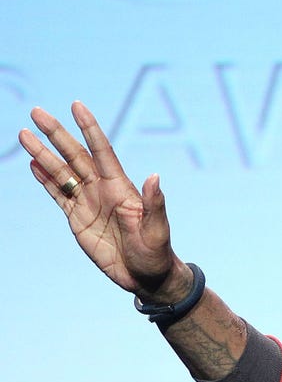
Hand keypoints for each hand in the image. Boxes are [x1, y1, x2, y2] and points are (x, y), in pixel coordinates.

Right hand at [19, 101, 189, 302]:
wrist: (145, 276)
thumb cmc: (156, 252)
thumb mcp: (157, 229)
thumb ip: (154, 204)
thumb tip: (155, 177)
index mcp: (121, 187)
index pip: (101, 151)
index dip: (89, 128)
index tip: (76, 105)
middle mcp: (102, 189)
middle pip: (75, 155)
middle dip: (56, 133)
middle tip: (37, 112)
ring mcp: (88, 202)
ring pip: (61, 172)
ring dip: (42, 154)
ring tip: (24, 134)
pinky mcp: (77, 219)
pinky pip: (58, 194)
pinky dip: (44, 179)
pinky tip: (32, 164)